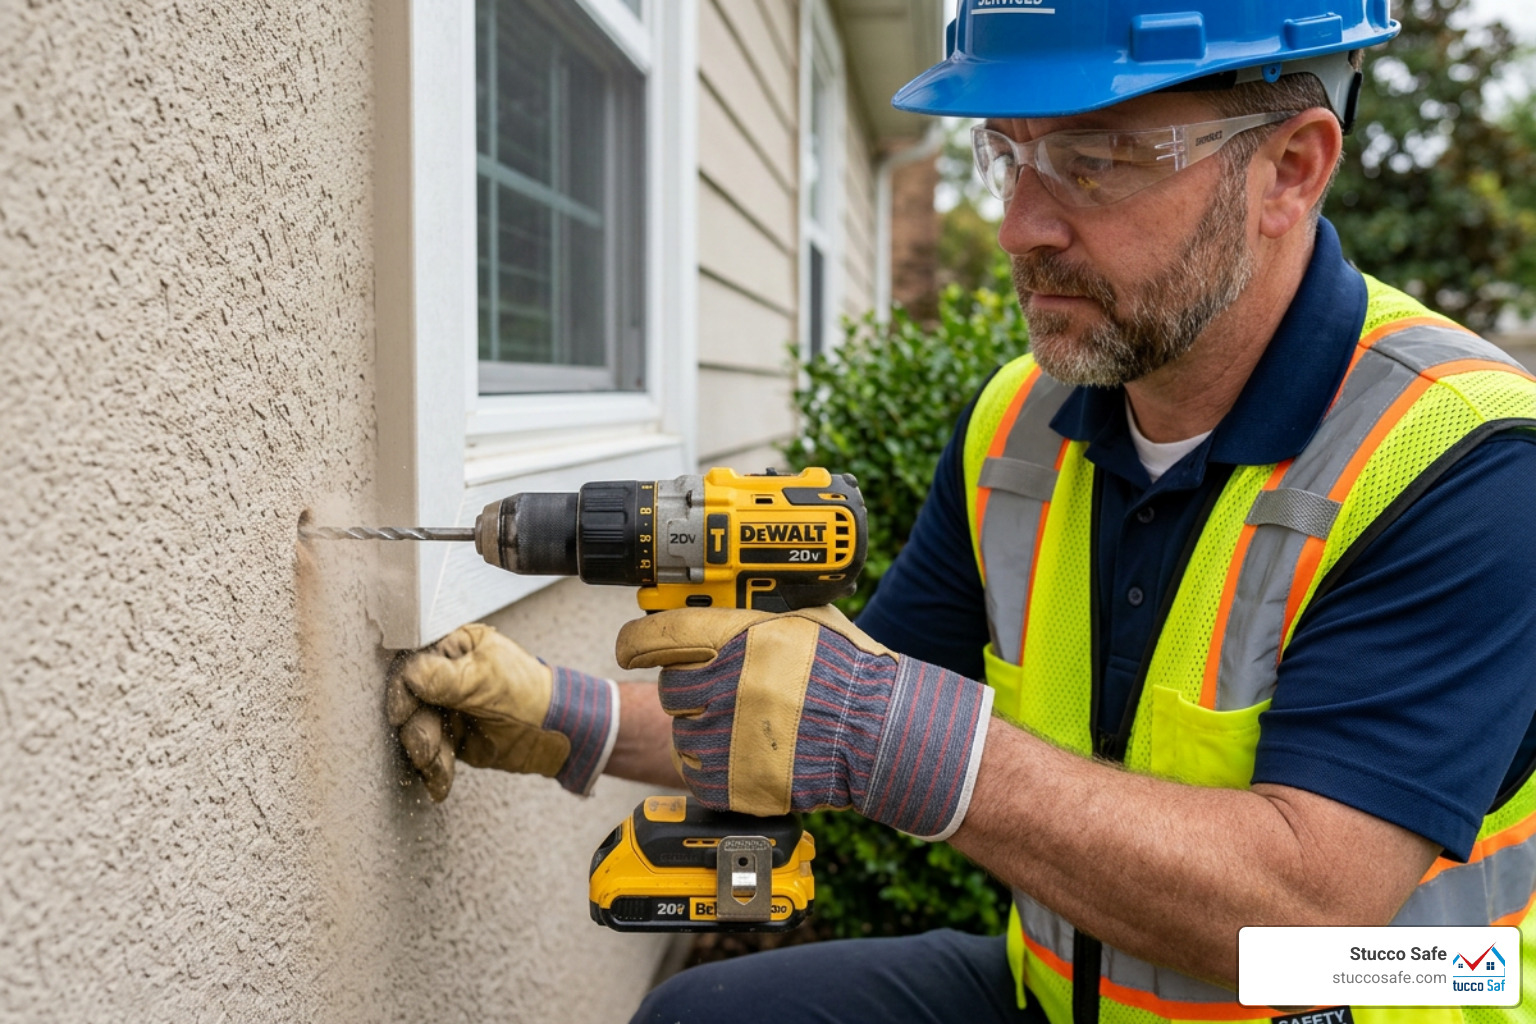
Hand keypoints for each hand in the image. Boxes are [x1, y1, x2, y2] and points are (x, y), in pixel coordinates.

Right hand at [386, 623, 616, 801]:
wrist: (557, 730)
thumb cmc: (528, 692)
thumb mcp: (486, 680)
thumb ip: (444, 678)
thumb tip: (408, 674)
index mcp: (454, 649)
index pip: (413, 666)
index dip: (403, 691)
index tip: (402, 714)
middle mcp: (445, 677)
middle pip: (412, 704)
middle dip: (418, 730)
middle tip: (426, 750)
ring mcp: (448, 708)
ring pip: (420, 732)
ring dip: (426, 754)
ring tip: (438, 768)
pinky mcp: (454, 737)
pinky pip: (435, 754)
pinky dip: (435, 771)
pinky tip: (439, 786)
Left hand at [615, 606, 992, 839]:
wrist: (882, 734)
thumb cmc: (849, 673)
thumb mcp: (805, 619)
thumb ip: (753, 614)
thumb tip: (713, 606)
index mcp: (741, 639)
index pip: (660, 636)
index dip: (635, 642)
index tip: (630, 648)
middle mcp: (729, 686)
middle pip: (671, 688)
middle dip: (690, 689)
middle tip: (722, 692)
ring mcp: (730, 738)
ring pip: (684, 734)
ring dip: (704, 730)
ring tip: (746, 727)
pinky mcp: (736, 783)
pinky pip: (699, 774)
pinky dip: (715, 768)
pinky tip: (747, 756)